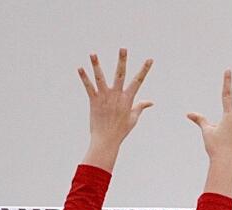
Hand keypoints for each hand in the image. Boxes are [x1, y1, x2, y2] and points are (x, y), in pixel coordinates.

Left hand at [78, 49, 153, 164]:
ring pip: (101, 78)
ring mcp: (105, 98)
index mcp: (128, 99)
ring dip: (96, 65)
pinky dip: (84, 77)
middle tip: (123, 48)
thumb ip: (141, 107)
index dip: (145, 70)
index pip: (138, 81)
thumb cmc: (121, 130)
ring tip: (93, 53)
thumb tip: (151, 102)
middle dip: (122, 61)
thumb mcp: (133, 118)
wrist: (107, 140)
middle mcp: (117, 96)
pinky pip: (88, 87)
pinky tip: (80, 68)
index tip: (150, 59)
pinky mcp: (94, 101)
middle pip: (120, 74)